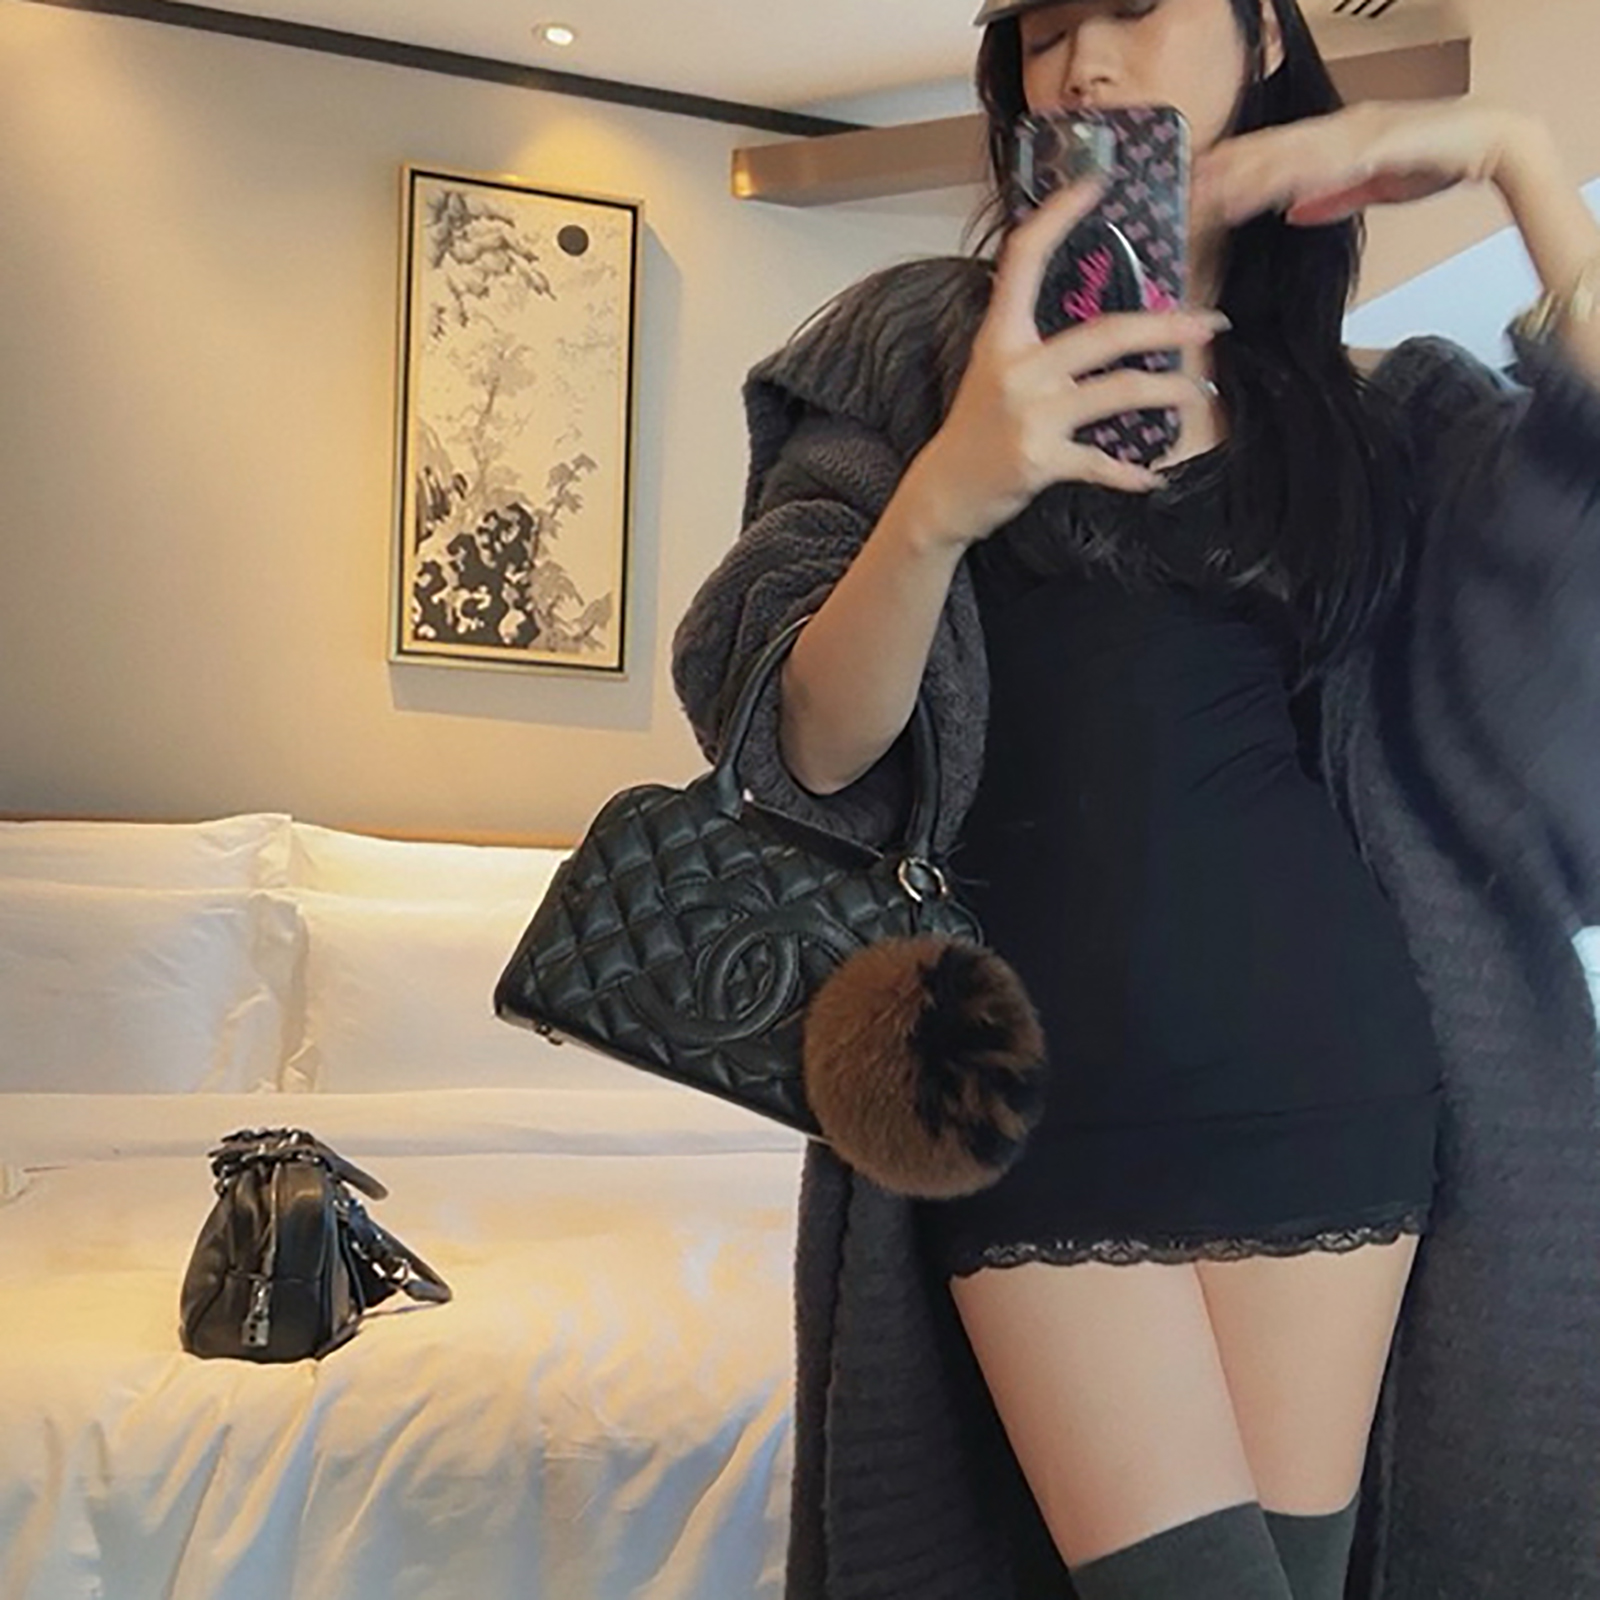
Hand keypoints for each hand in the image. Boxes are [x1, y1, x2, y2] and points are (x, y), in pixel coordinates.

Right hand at [904, 178, 1228, 549]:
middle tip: (1210, 323)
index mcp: (1001, 337)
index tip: (1096, 184)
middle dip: (1167, 326)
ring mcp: (1030, 416)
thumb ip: (1033, 341)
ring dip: (1169, 391)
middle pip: (1105, 333)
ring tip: (1197, 393)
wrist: (943, 492)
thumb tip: (1095, 319)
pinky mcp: (1040, 461)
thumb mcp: (992, 370)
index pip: (1025, 259)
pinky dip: (1131, 473)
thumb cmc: (975, 429)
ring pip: (1119, 392)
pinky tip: (1153, 476)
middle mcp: (1017, 370)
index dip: (1058, 216)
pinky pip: (1100, 463)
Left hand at [1192, 96, 1535, 228]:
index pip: (1271, 152)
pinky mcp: (1374, 145)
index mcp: (1335, 136)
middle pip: (1267, 150)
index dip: (1230, 167)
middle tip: (1181, 191)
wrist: (1494, 138)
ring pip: (1284, 155)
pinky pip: (1322, 164)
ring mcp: (1354, 133)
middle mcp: (1338, 128)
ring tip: (1205, 195)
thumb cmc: (1438, 158)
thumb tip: (1289, 211)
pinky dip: (1289, 177)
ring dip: (1242, 175)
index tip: (1195, 184)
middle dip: (1223, 171)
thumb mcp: (1371, 186)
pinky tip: (1261, 191)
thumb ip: (1329, 197)